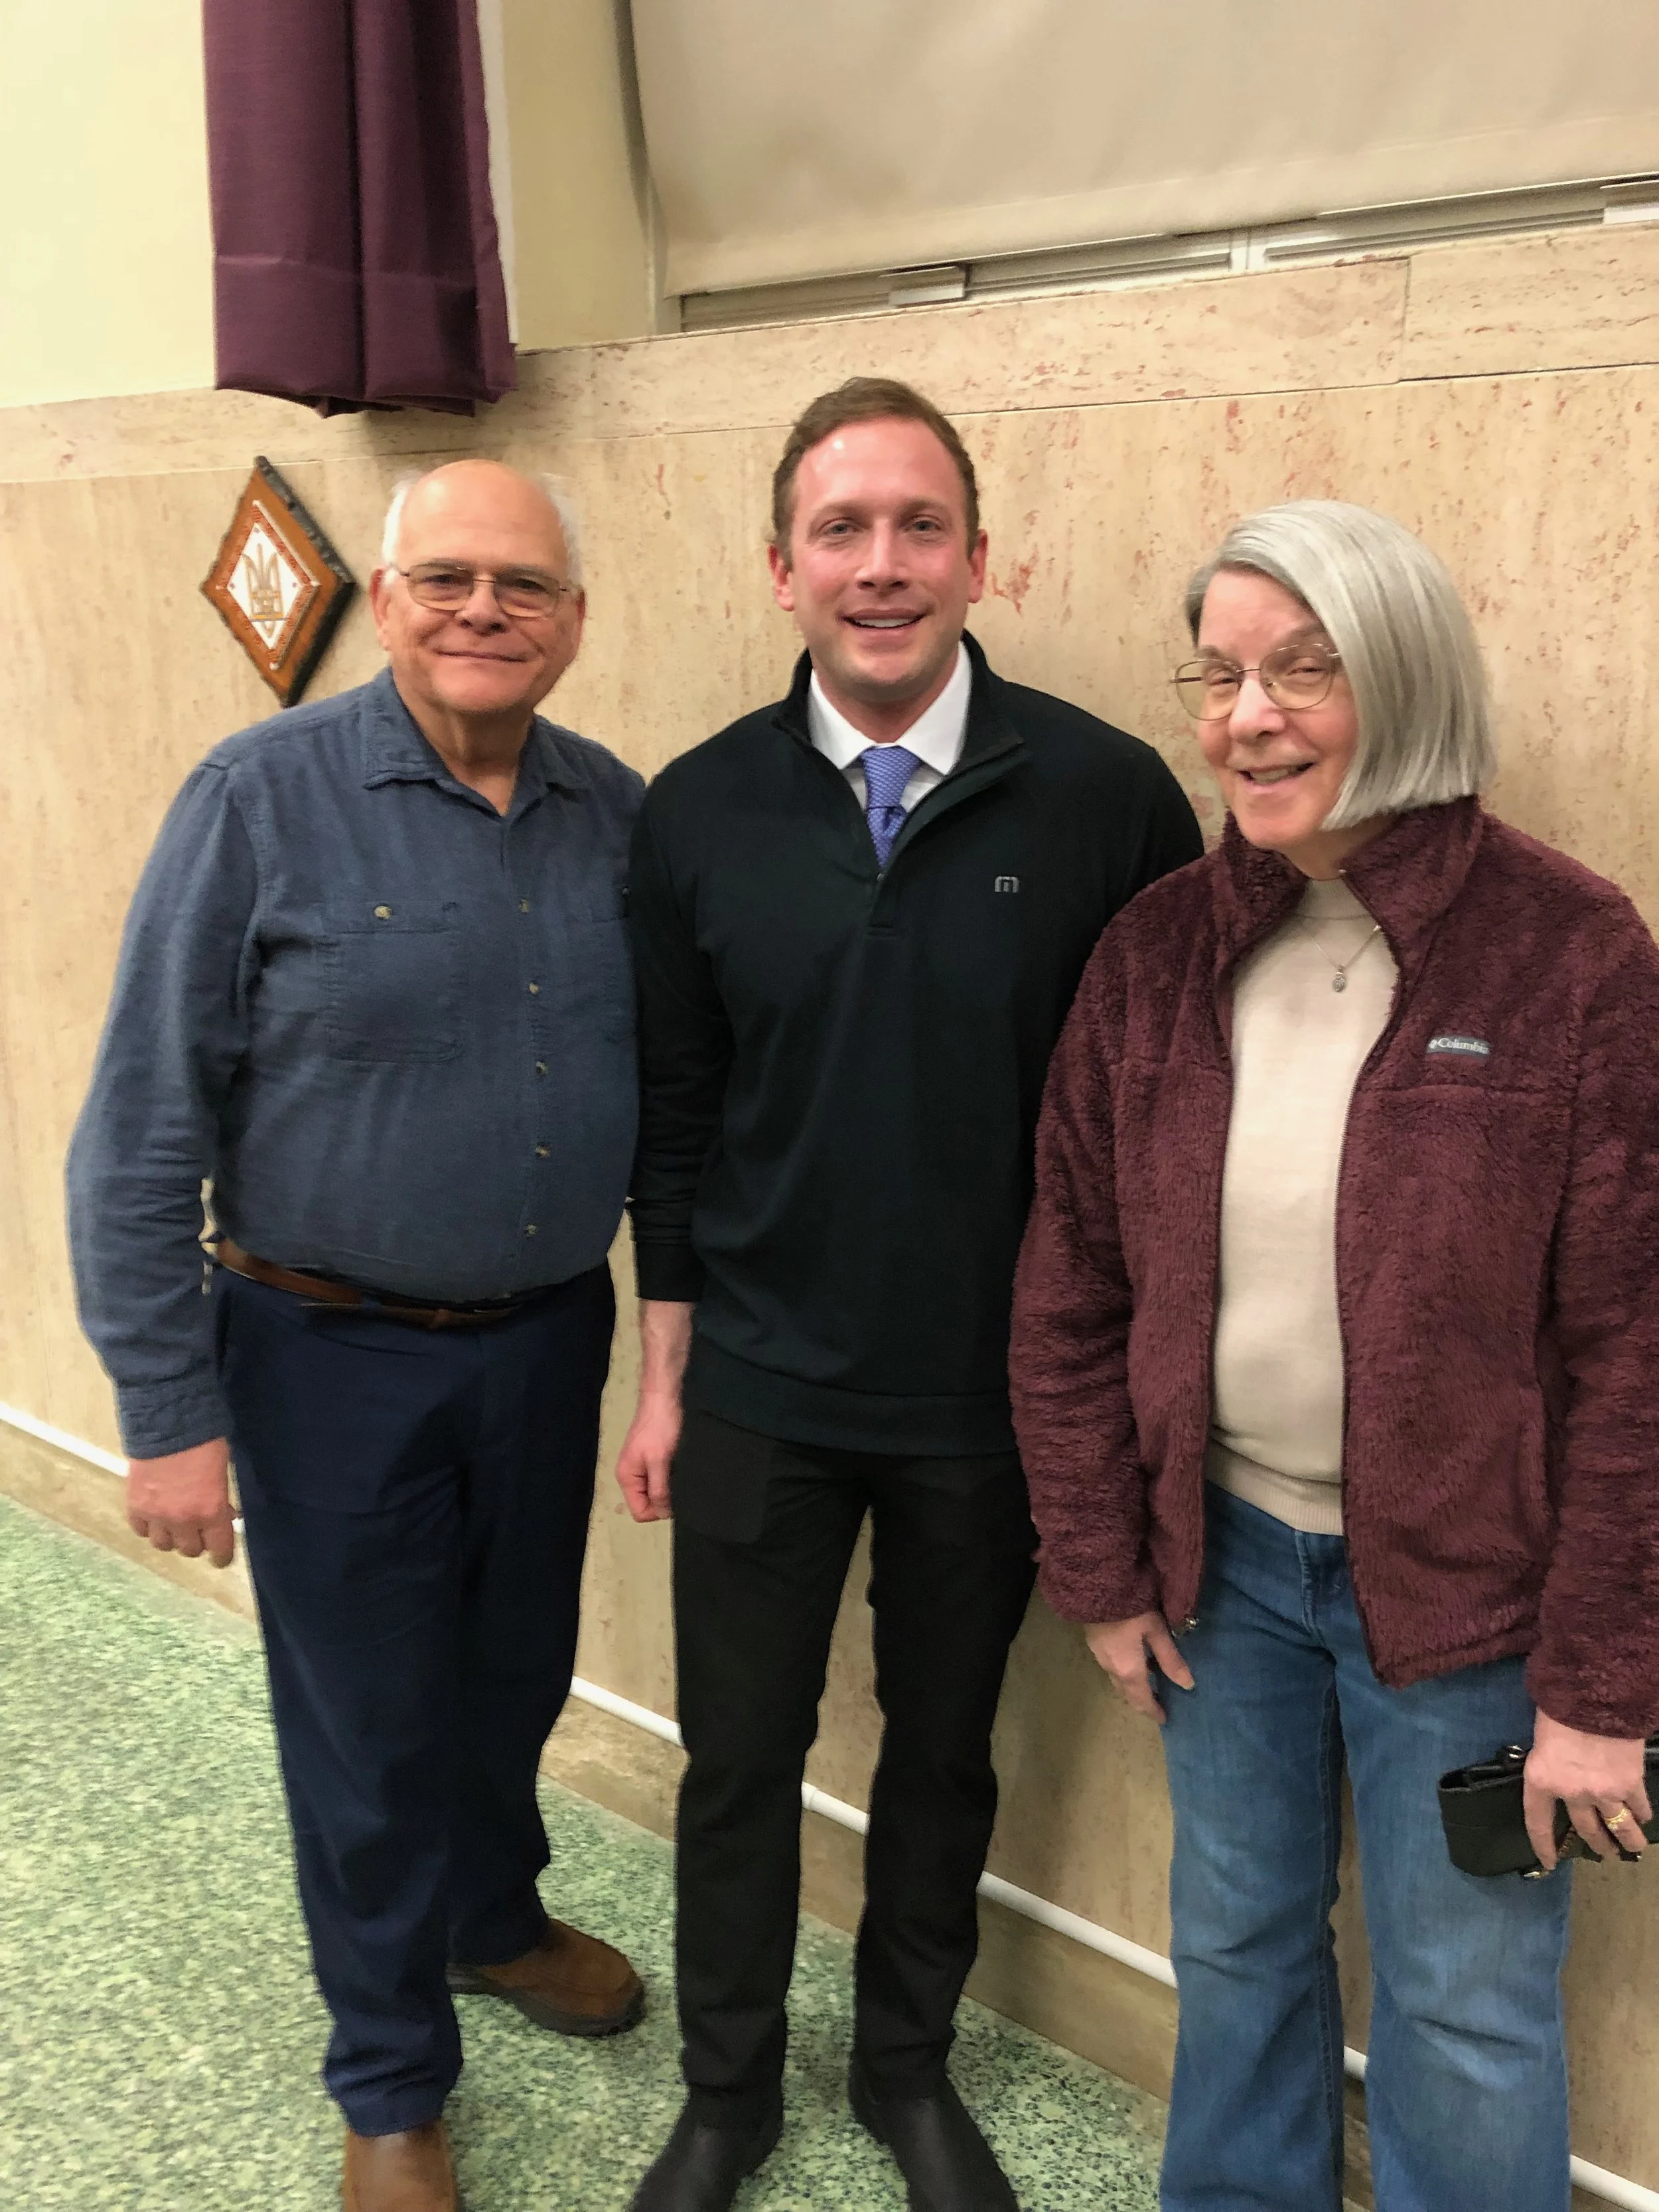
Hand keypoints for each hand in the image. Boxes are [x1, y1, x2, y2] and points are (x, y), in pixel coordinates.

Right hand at [127, 1437, 235, 1567]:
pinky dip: (149, 1527)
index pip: (218, 1550)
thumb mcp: (223, 1471)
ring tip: (175, 1522)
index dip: (221, 1556)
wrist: (167, 1421)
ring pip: (163, 1545)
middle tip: (200, 1526)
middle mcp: (182, 1520)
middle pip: (189, 1550)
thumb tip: (224, 1515)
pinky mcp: (134, 1506)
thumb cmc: (204, 1441)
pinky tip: (155, 1515)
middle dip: (197, 1540)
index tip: (221, 1556)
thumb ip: (221, 1500)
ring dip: (171, 1536)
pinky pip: (141, 1531)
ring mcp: (155, 1515)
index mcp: (211, 1511)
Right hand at [615, 1300, 692, 1523]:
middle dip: (667, 1500)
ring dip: (673, 1487)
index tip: (676, 1497)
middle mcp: (634, 1475)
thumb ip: (659, 1489)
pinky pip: (666, 1478)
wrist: (666, 1394)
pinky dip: (676, 1476)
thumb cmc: (660, 1426)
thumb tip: (664, 1513)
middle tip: (684, 1485)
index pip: (640, 1512)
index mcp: (627, 1477)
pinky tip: (686, 1467)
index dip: (659, 1510)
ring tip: (686, 1474)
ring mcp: (646, 1466)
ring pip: (660, 1491)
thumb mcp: (659, 1460)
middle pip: (649, 1503)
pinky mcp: (658, 1457)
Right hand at [1083, 1611, 1195, 1722]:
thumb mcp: (1156, 1631)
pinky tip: (1133, 1659)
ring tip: (1149, 1680)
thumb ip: (1170, 1659)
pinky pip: (1111, 1667)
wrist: (1095, 1587)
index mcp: (1128, 1670)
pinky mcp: (1093, 1643)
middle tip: (1157, 1703)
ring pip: (1117, 1680)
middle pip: (1127, 1693)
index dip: (1153, 1711)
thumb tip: (1188, 1685)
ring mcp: (1099, 1656)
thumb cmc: (1131, 1609)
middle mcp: (1111, 1669)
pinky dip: (1124, 1672)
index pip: (1142, 1700)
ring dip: (1132, 1685)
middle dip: (1141, 1701)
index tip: (1164, 1719)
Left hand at [1524, 1709, 1651, 1869]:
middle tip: (1606, 1854)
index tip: (1548, 1864)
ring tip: (1632, 1847)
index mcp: (1541, 1781)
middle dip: (1598, 1845)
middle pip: (1587, 1830)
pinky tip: (1645, 1817)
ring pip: (1620, 1828)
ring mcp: (1604, 1792)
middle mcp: (1572, 1794)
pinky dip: (1643, 1814)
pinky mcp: (1630, 1783)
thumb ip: (1551, 1764)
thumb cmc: (1559, 1708)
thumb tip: (1561, 1775)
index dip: (1543, 1846)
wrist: (1593, 1694)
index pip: (1538, 1823)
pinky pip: (1639, 1807)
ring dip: (1628, 1840)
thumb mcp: (1542, 1740)